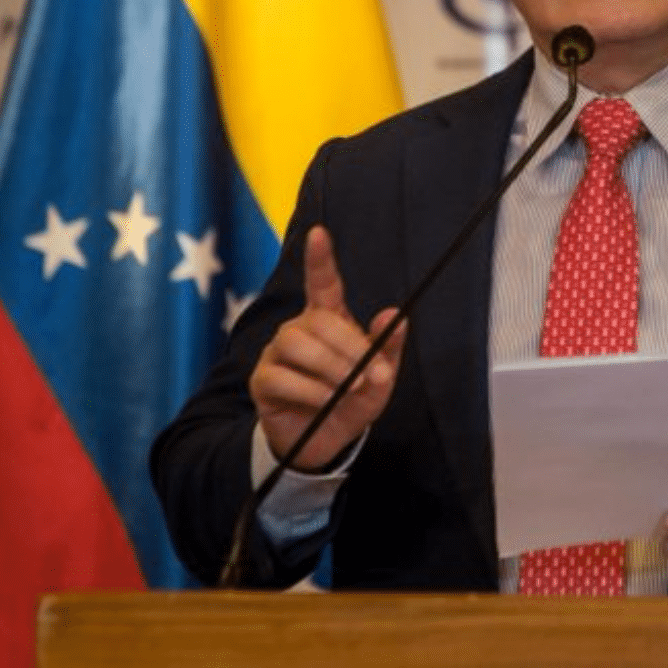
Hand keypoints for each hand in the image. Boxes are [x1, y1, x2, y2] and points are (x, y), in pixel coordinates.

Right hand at [248, 226, 404, 470]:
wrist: (326, 441)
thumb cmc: (354, 399)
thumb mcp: (381, 377)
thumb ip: (388, 348)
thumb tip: (397, 316)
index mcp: (328, 319)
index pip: (322, 283)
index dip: (320, 258)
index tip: (319, 233)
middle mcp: (299, 329)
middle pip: (317, 321)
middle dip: (348, 347)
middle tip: (370, 375)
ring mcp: (277, 353)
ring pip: (296, 344)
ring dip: (329, 367)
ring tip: (349, 389)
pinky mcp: (263, 380)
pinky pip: (281, 377)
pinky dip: (310, 390)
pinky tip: (326, 401)